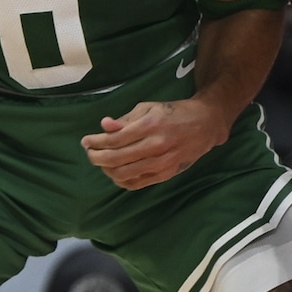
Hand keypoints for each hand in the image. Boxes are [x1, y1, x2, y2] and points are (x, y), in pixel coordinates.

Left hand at [81, 99, 227, 190]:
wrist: (205, 125)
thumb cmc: (173, 113)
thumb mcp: (149, 108)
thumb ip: (126, 119)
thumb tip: (104, 126)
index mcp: (150, 125)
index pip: (114, 139)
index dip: (95, 142)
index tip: (86, 141)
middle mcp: (156, 145)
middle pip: (116, 158)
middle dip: (96, 157)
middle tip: (89, 152)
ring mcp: (161, 163)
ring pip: (123, 174)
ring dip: (106, 170)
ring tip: (101, 162)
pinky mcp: (166, 174)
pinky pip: (136, 183)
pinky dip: (121, 180)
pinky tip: (115, 172)